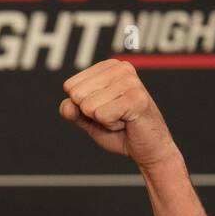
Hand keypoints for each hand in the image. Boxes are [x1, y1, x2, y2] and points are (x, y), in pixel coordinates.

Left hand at [59, 59, 177, 167]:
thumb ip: (72, 111)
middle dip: (92, 113)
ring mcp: (130, 81)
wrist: (147, 148)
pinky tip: (127, 122)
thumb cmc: (120, 131)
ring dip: (103, 120)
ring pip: (88, 106)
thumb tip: (67, 105)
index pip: (70, 86)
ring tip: (122, 118)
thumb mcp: (88, 119)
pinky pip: (102, 115)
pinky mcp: (136, 98)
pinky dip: (111, 125)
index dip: (82, 106)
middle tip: (114, 115)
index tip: (104, 109)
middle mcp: (120, 68)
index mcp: (107, 67)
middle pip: (77, 95)